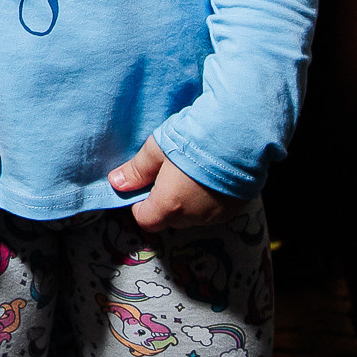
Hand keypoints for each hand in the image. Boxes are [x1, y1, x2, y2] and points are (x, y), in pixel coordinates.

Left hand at [107, 136, 236, 231]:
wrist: (240, 137)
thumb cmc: (193, 141)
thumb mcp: (157, 150)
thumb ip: (136, 170)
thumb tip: (116, 183)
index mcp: (169, 206)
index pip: (145, 220)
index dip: (139, 204)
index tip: (143, 185)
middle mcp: (194, 217)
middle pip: (169, 219)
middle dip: (162, 202)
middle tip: (166, 175)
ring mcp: (217, 216)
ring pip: (192, 216)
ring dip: (185, 202)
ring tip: (189, 173)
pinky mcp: (235, 210)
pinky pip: (212, 212)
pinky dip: (205, 200)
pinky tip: (208, 178)